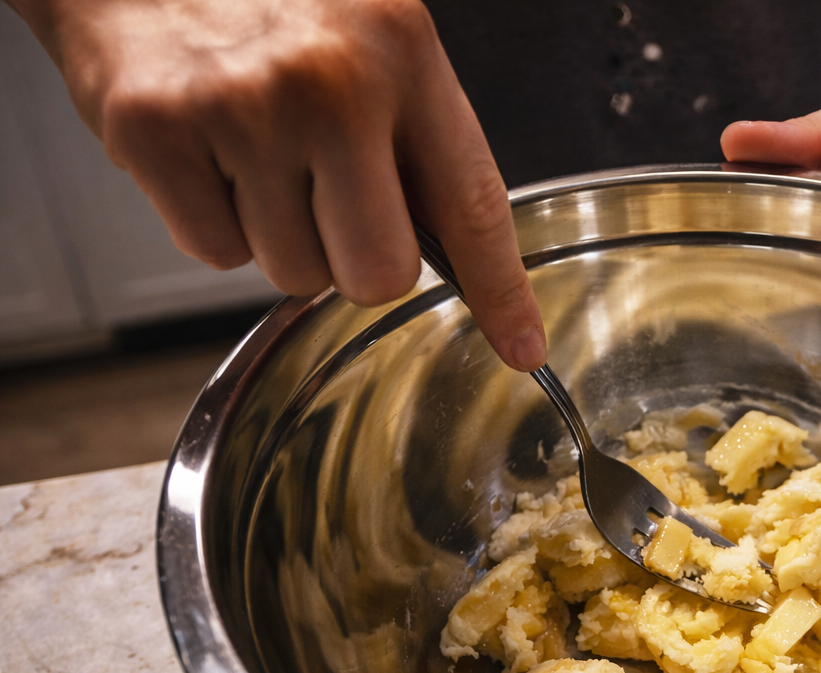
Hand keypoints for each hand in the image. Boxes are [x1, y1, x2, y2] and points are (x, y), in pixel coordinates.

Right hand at [11, 0, 545, 368]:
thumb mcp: (372, 36)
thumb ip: (417, 136)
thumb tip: (458, 258)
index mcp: (401, 51)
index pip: (471, 203)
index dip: (500, 289)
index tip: (521, 345)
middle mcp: (328, 81)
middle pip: (377, 274)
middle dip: (353, 259)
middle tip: (324, 192)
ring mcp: (240, 108)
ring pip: (293, 273)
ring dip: (278, 232)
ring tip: (254, 147)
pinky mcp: (157, 133)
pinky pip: (217, 252)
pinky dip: (211, 218)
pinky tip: (208, 148)